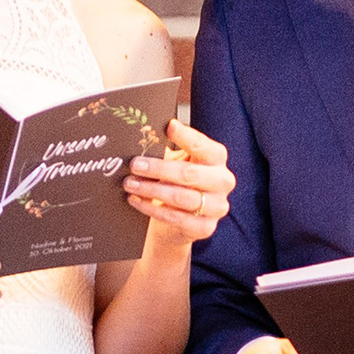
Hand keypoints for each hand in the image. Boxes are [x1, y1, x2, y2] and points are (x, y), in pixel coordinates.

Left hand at [123, 119, 235, 248]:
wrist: (181, 218)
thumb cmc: (178, 182)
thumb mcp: (177, 161)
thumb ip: (167, 150)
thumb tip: (146, 135)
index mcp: (216, 159)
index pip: (204, 146)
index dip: (186, 136)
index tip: (169, 126)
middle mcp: (222, 181)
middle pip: (189, 174)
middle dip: (158, 169)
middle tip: (135, 165)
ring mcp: (216, 206)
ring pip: (181, 198)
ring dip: (151, 190)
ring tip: (131, 184)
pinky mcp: (205, 227)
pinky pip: (175, 218)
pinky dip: (152, 209)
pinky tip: (136, 201)